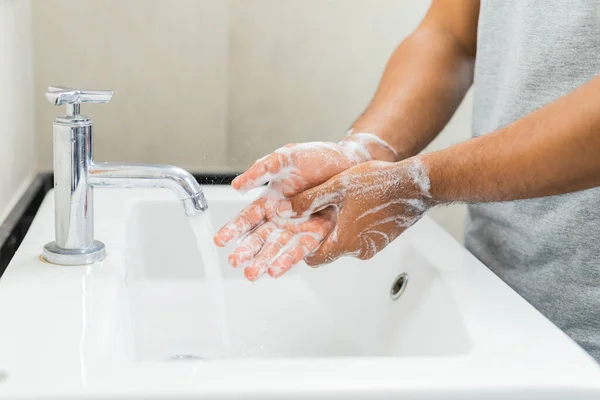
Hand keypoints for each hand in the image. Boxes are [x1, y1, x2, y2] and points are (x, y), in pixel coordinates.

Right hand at [214, 132, 397, 280]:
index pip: (247, 218)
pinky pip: (301, 248)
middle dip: (246, 250)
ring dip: (264, 261)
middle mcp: (281, 218)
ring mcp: (298, 227)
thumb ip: (261, 170)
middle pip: (259, 237)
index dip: (233, 229)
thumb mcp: (284, 158)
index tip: (219, 240)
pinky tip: (277, 270)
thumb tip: (236, 186)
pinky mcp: (317, 233)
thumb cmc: (315, 158)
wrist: (347, 161)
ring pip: (277, 247)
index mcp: (270, 200)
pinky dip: (288, 260)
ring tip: (252, 274)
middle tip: (234, 261)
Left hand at [275, 158, 434, 266]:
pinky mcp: (384, 240)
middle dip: (321, 235)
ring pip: (346, 244)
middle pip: (329, 251)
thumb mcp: (336, 187)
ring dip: (339, 230)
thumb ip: (307, 201)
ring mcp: (373, 247)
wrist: (415, 185)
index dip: (302, 247)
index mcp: (344, 242)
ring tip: (340, 207)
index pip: (313, 258)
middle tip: (318, 215)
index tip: (298, 235)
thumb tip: (283, 210)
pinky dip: (355, 228)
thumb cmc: (378, 183)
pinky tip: (357, 208)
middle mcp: (359, 250)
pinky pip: (362, 239)